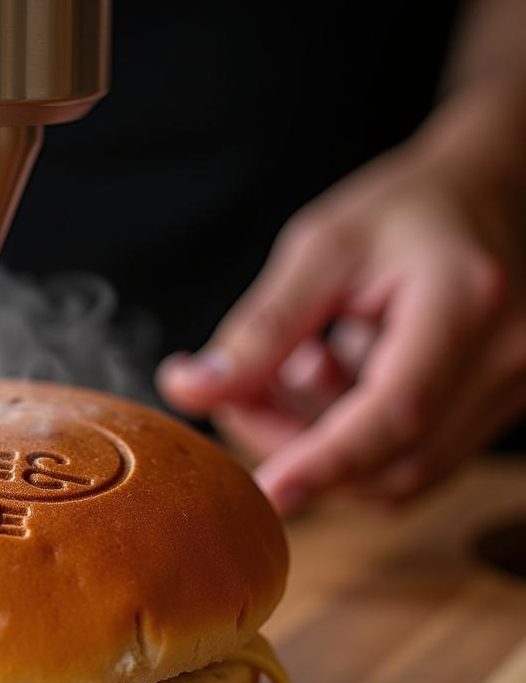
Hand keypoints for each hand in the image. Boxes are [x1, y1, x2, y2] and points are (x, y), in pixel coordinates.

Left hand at [158, 86, 525, 515]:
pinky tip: (336, 382)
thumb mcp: (323, 249)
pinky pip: (416, 460)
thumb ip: (260, 329)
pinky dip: (356, 445)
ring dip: (325, 450)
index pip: (396, 412)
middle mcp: (506, 358)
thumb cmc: (407, 208)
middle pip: (394, 462)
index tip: (264, 492)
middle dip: (301, 452)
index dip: (325, 462)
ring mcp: (512, 391)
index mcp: (465, 302)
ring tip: (298, 371)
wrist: (489, 190)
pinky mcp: (497, 409)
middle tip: (245, 400)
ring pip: (403, 475)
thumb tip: (189, 390)